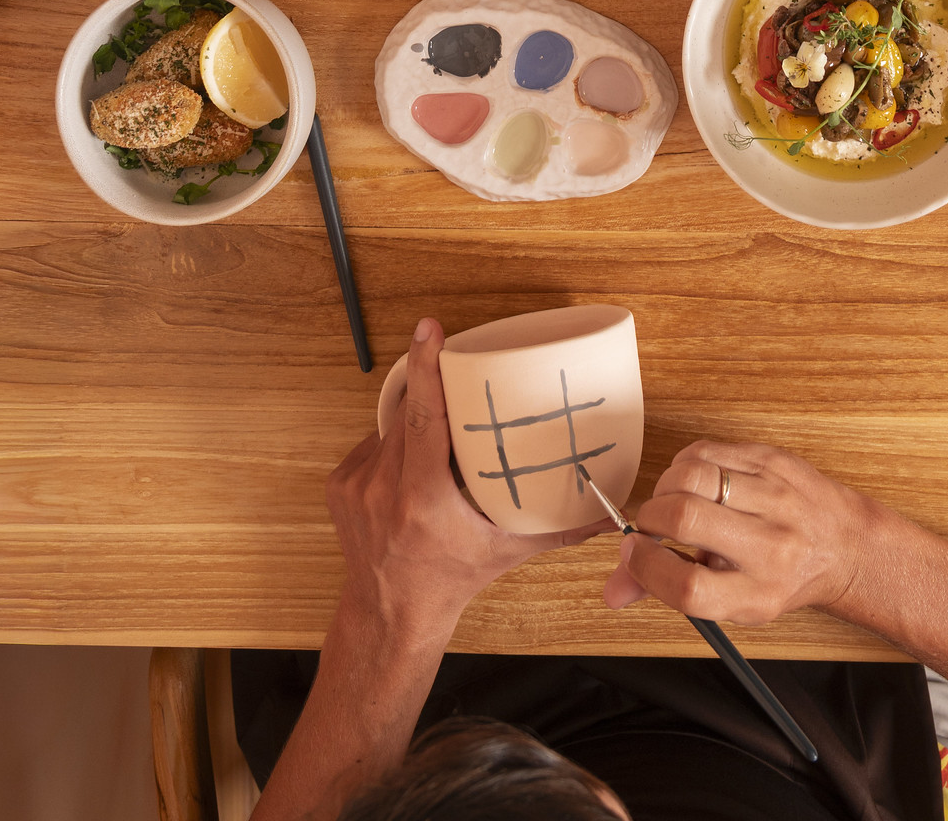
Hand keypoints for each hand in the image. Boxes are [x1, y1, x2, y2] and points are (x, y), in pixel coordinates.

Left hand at [326, 317, 607, 644]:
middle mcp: (383, 488)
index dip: (426, 368)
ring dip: (415, 426)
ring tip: (439, 450)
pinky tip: (409, 471)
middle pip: (410, 414)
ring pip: (390, 427)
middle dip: (435, 397)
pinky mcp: (339, 484)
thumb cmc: (450, 581)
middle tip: (460, 386)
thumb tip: (607, 513)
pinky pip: (372, 443)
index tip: (430, 331)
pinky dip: (394, 448)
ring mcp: (356, 485)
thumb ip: (559, 529)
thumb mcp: (506, 552)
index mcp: (423, 499)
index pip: (422, 418)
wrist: (389, 615)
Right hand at [602, 439, 865, 626]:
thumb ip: (669, 590)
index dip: (647, 568)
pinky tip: (694, 481)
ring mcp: (774, 497)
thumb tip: (613, 589)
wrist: (844, 544)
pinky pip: (708, 450)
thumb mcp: (733, 600)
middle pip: (686, 519)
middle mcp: (769, 546)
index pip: (689, 587)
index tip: (635, 554)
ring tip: (672, 501)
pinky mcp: (772, 460)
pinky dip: (686, 464)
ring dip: (666, 486)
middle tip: (650, 525)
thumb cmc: (781, 576)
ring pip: (694, 475)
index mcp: (757, 593)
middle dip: (650, 518)